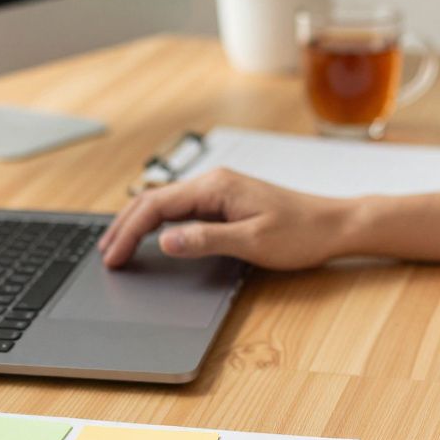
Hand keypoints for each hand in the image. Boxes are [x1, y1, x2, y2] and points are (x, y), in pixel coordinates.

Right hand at [97, 168, 350, 269]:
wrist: (334, 225)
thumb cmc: (301, 232)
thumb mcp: (253, 241)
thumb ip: (206, 240)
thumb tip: (165, 241)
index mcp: (216, 187)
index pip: (156, 206)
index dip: (129, 232)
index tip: (113, 257)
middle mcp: (214, 182)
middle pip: (154, 201)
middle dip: (125, 226)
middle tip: (105, 254)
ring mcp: (219, 190)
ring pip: (166, 204)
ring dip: (139, 224)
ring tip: (118, 246)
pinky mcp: (226, 201)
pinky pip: (182, 209)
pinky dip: (158, 223)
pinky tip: (151, 236)